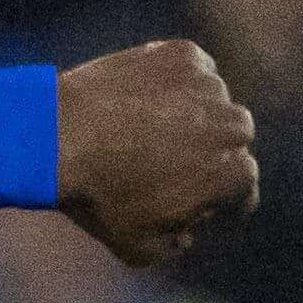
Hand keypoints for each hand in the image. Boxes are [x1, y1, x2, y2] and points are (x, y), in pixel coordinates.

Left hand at [53, 41, 259, 270]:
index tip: (198, 203)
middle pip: (233, 142)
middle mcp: (234, 126)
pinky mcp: (184, 54)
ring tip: (149, 129)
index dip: (219, 202)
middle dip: (211, 154)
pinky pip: (192, 70)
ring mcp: (211, 85)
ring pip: (213, 102)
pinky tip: (142, 100)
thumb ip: (175, 247)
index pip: (241, 191)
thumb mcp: (138, 248)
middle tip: (172, 163)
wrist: (60, 137)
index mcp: (234, 174)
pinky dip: (174, 83)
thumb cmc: (99, 198)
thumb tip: (185, 236)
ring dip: (194, 115)